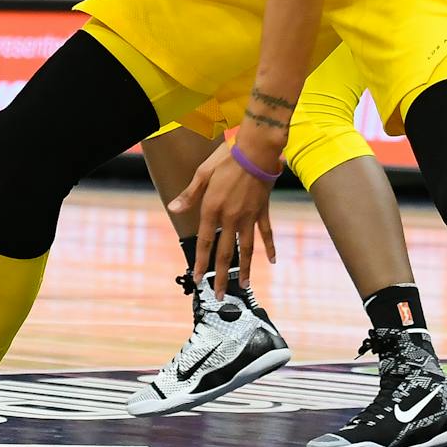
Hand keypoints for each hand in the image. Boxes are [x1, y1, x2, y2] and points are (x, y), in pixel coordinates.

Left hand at [169, 140, 277, 287]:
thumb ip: (189, 195)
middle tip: (220, 295)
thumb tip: (174, 209)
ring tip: (244, 285)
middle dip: (221, 275)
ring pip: (247, 248)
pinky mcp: (262, 211)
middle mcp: (230, 218)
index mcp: (213, 209)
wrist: (255, 151)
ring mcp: (248, 216)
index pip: (205, 242)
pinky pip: (266, 233)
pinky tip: (272, 261)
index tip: (198, 279)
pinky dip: (269, 247)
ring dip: (245, 268)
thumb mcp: (202, 174)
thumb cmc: (226, 159)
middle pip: (225, 252)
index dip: (201, 262)